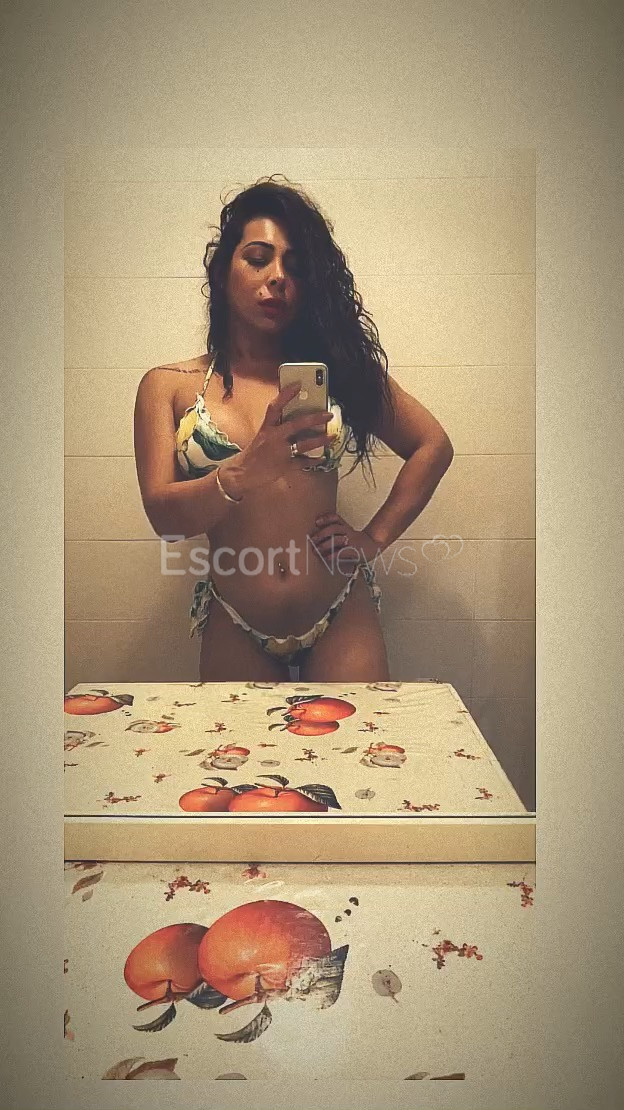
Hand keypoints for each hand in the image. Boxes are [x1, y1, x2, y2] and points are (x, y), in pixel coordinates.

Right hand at [221, 382, 335, 496]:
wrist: (242, 473)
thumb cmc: (255, 452)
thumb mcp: (263, 436)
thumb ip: (277, 427)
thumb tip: (298, 417)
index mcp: (266, 428)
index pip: (274, 408)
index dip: (285, 395)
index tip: (298, 385)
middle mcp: (273, 438)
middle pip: (295, 425)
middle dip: (313, 419)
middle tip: (328, 414)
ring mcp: (280, 453)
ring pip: (303, 444)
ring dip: (319, 440)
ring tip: (332, 436)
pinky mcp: (285, 466)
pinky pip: (303, 462)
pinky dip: (314, 460)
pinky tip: (323, 456)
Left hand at [308, 512, 382, 572]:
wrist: (375, 545)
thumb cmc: (357, 541)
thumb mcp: (347, 532)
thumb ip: (335, 533)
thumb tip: (316, 538)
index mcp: (346, 527)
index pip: (335, 518)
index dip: (326, 518)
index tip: (316, 522)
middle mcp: (348, 532)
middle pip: (333, 528)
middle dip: (321, 534)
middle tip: (312, 540)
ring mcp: (352, 541)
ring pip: (337, 540)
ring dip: (325, 545)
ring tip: (316, 550)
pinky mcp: (354, 551)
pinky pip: (343, 552)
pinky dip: (334, 555)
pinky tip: (327, 558)